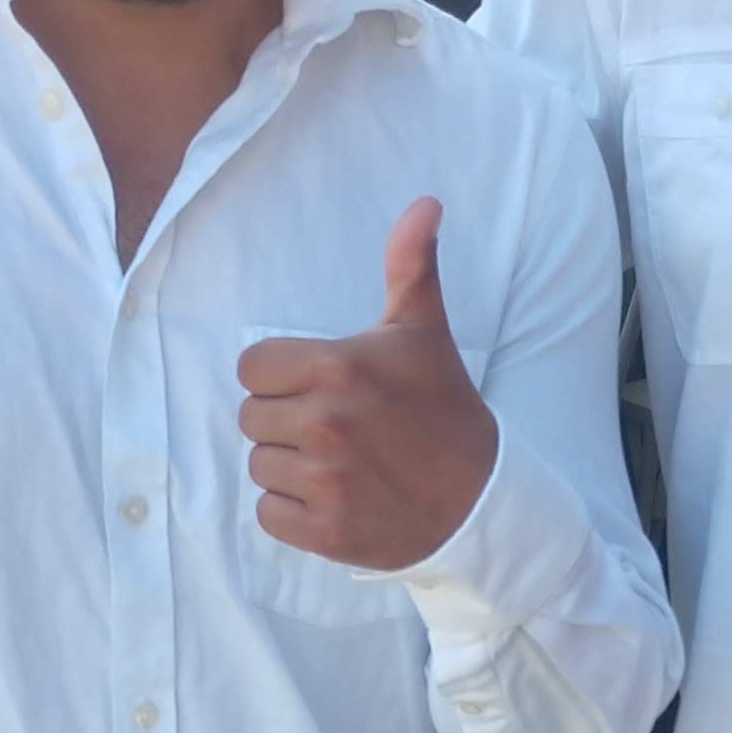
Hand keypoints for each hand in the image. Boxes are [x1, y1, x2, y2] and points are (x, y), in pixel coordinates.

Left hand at [238, 199, 499, 572]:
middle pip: (251, 416)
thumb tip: (425, 202)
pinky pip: (268, 513)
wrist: (480, 500)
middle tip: (336, 429)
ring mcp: (323, 480)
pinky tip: (333, 498)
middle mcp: (324, 422)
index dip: (281, 376)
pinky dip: (293, 511)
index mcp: (337, 367)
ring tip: (337, 464)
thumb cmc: (443, 409)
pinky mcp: (323, 530)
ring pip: (259, 465)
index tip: (319, 387)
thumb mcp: (423, 332)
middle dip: (285, 420)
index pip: (251, 367)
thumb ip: (410, 265)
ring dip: (288, 467)